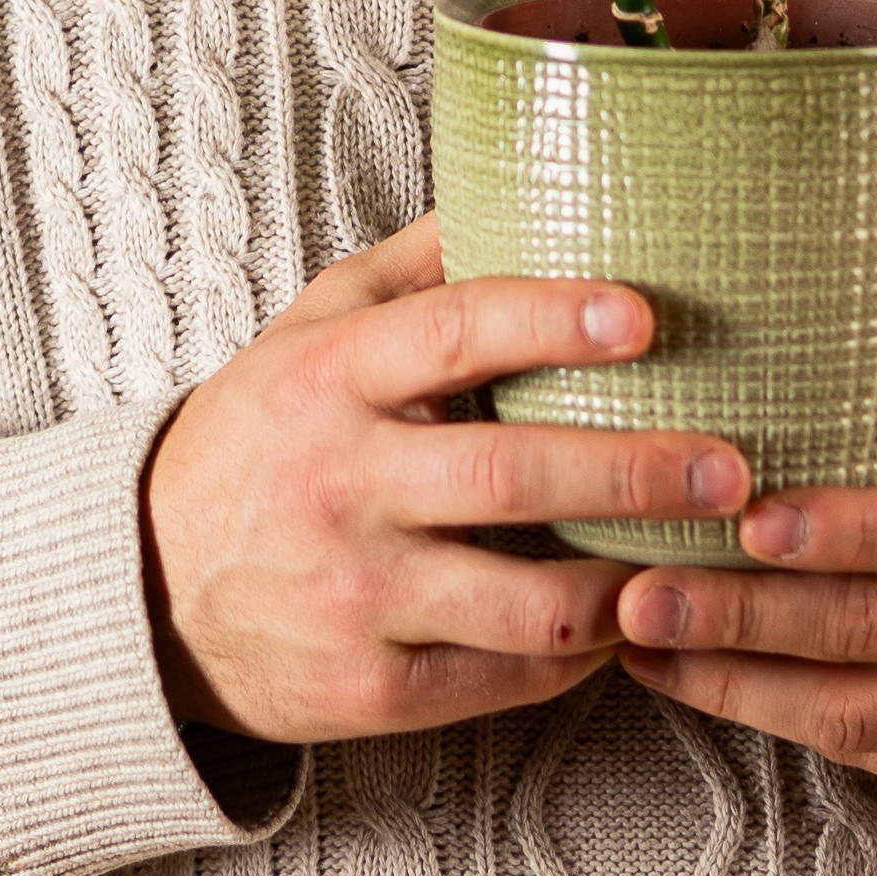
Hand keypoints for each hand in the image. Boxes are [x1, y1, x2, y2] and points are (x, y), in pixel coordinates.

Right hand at [144, 216, 748, 746]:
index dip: (554, 320)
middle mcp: (339, 487)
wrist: (146, 591)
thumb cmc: (259, 442)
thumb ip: (413, 269)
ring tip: (689, 559)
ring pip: (529, 605)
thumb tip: (520, 185)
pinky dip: (580, 655)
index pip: (452, 335)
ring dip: (628, 584)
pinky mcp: (371, 690)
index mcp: (327, 380)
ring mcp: (354, 597)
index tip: (644, 317)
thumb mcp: (308, 332)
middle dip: (638, 472)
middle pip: (513, 477)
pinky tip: (618, 621)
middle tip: (730, 469)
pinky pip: (507, 680)